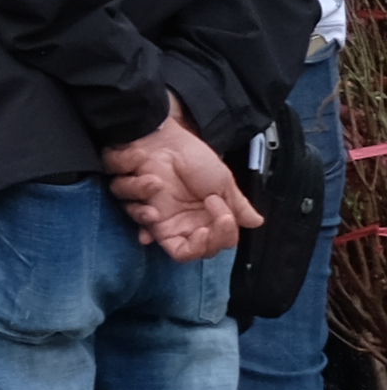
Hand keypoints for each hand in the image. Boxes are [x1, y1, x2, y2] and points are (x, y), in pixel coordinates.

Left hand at [108, 115, 257, 263]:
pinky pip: (134, 216)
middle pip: (187, 253)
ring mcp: (156, 215)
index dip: (221, 238)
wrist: (168, 136)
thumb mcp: (223, 182)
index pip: (213, 246)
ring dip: (158, 215)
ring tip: (161, 186)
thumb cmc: (195, 158)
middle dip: (200, 244)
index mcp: (203, 220)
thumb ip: (237, 205)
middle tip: (204, 228)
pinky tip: (150, 180)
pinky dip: (139, 197)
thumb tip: (256, 223)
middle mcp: (180, 223)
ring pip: (156, 239)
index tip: (226, 216)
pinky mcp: (135, 203)